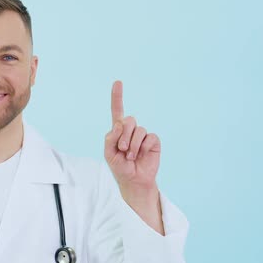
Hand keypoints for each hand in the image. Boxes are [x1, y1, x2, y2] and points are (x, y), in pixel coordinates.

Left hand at [104, 81, 163, 233]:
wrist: (133, 180)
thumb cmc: (120, 167)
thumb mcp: (108, 153)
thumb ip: (110, 137)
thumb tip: (119, 124)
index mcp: (118, 130)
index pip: (117, 110)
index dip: (117, 96)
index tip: (118, 82)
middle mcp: (131, 130)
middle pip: (128, 120)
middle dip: (124, 135)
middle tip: (122, 149)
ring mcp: (143, 135)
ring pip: (138, 130)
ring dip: (132, 145)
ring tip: (130, 156)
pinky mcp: (153, 141)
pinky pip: (149, 137)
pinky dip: (143, 147)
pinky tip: (141, 155)